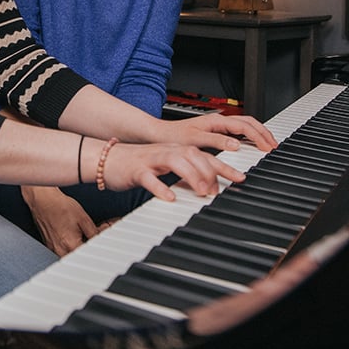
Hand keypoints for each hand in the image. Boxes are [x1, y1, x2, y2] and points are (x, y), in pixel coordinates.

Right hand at [21, 186, 98, 255]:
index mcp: (71, 246)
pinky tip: (71, 235)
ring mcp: (53, 249)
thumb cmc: (60, 206)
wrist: (43, 200)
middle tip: (94, 236)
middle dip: (90, 248)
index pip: (91, 253)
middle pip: (81, 257)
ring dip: (79, 247)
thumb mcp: (83, 218)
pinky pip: (63, 251)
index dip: (100, 245)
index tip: (103, 238)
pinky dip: (70, 245)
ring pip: (72, 255)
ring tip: (81, 234)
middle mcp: (61, 251)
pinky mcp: (49, 246)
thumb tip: (102, 237)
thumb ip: (94, 233)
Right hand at [101, 142, 247, 201]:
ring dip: (191, 176)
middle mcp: (166, 152)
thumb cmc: (138, 165)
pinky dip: (160, 187)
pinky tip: (169, 197)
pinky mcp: (136, 171)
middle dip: (210, 172)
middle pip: (193, 156)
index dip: (224, 166)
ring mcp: (151, 160)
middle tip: (217, 190)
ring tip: (201, 191)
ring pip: (175, 162)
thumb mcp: (165, 167)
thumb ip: (187, 173)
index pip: (204, 155)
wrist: (108, 160)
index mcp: (175, 150)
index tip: (240, 178)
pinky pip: (149, 178)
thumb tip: (210, 186)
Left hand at [156, 112, 277, 154]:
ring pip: (244, 125)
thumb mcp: (195, 140)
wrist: (160, 135)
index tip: (268, 147)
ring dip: (258, 133)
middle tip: (274, 145)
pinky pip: (238, 130)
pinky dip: (249, 136)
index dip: (258, 137)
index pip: (244, 126)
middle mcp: (218, 120)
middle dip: (264, 133)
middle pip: (249, 122)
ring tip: (267, 144)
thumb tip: (236, 144)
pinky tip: (251, 144)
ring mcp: (217, 124)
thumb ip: (217, 141)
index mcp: (216, 121)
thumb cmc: (174, 137)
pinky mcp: (215, 130)